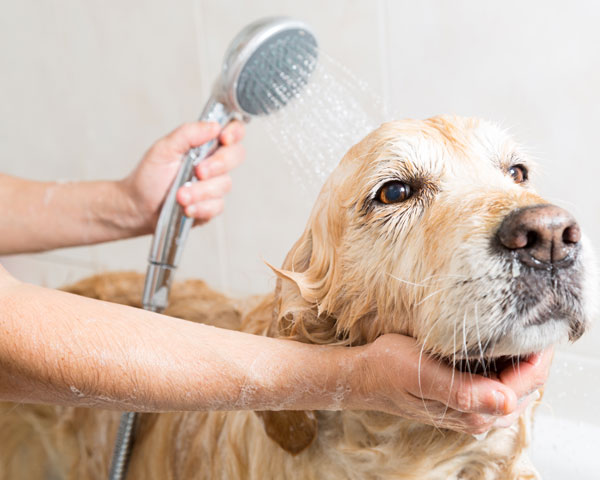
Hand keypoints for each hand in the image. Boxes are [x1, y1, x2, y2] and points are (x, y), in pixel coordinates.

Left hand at [120, 121, 244, 232]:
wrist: (138, 206)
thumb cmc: (150, 175)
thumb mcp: (164, 148)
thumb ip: (188, 134)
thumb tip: (213, 126)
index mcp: (205, 144)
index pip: (232, 132)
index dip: (235, 132)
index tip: (224, 138)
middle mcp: (214, 163)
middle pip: (236, 156)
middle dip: (218, 164)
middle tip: (198, 171)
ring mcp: (214, 186)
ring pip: (224, 184)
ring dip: (201, 191)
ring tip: (180, 195)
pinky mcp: (211, 207)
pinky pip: (217, 206)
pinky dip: (200, 207)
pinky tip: (186, 207)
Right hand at [351, 334, 551, 433]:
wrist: (365, 375)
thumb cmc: (389, 368)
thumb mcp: (423, 373)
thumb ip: (464, 391)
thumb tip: (506, 401)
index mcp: (472, 410)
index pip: (526, 383)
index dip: (539, 354)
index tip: (545, 323)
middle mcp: (477, 415)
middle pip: (526, 386)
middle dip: (535, 357)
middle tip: (537, 321)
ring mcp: (472, 409)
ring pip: (515, 386)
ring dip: (523, 362)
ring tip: (524, 330)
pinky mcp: (464, 400)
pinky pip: (499, 385)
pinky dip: (507, 366)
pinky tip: (501, 346)